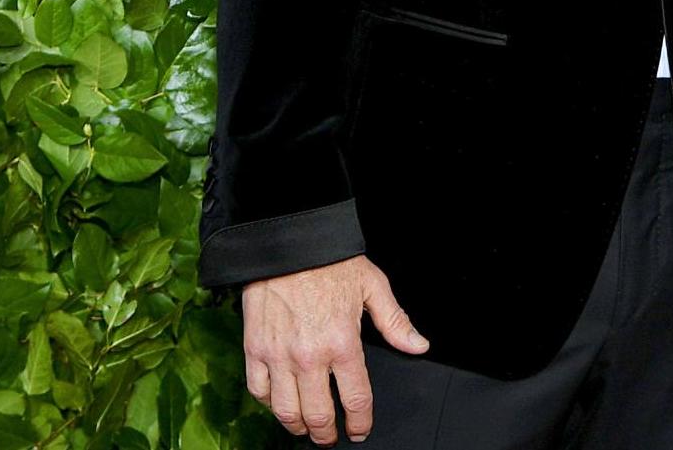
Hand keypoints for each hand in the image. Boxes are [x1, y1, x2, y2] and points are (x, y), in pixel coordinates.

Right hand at [242, 255, 427, 443]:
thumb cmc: (330, 261)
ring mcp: (279, 356)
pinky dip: (270, 404)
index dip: (360, 422)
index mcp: (343, 343)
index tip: (360, 430)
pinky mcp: (254, 349)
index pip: (355, 399)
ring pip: (287, 411)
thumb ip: (395, 322)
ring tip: (306, 427)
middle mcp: (310, 356)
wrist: (287, 243)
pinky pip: (259, 391)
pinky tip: (281, 403)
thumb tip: (418, 346)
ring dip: (298, 426)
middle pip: (319, 415)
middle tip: (331, 437)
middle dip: (327, 434)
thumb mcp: (372, 285)